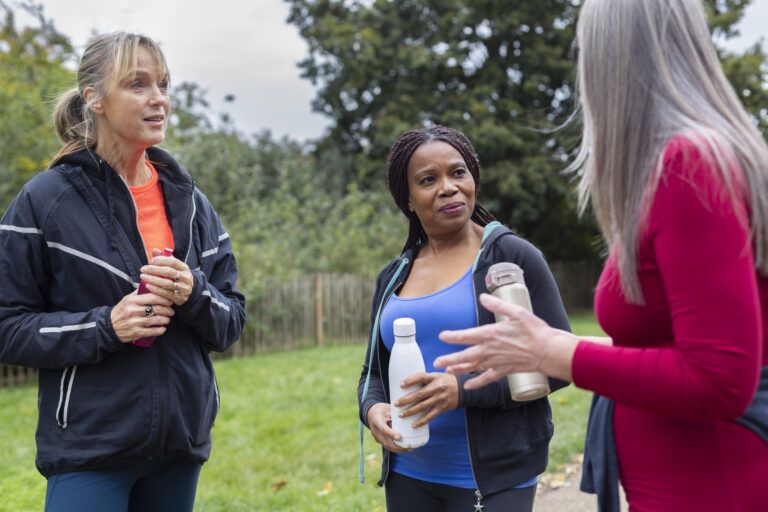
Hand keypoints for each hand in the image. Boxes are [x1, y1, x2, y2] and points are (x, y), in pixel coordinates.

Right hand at [110, 290, 174, 342]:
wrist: (109, 327)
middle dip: (167, 310)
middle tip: (171, 311)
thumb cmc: (121, 311)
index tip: (170, 301)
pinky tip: (163, 328)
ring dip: (166, 320)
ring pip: (156, 320)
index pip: (153, 297)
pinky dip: (160, 330)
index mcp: (132, 301)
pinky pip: (152, 331)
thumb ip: (138, 293)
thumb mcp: (127, 299)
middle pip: (157, 309)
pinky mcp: (136, 333)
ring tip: (167, 319)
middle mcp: (133, 311)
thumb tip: (151, 284)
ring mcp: (134, 322)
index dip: (164, 299)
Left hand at [140, 248, 194, 305]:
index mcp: (184, 268)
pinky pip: (166, 294)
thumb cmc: (177, 277)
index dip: (161, 260)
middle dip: (154, 270)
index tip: (150, 261)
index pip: (173, 262)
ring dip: (153, 280)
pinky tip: (147, 286)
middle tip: (143, 269)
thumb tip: (154, 250)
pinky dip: (156, 290)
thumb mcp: (174, 267)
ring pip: (167, 283)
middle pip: (169, 272)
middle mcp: (185, 278)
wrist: (189, 292)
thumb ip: (164, 258)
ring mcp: (183, 288)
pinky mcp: (179, 298)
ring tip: (143, 277)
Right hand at [366, 402, 411, 452]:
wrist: (371, 413)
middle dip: (397, 446)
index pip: (383, 429)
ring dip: (398, 449)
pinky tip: (405, 448)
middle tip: (409, 447)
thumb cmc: (382, 409)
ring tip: (409, 449)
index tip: (399, 437)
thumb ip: (396, 413)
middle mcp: (375, 431)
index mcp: (376, 420)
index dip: (390, 434)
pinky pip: (388, 446)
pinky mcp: (379, 441)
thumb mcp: (388, 408)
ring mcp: (376, 437)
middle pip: (386, 442)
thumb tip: (409, 416)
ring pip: (387, 446)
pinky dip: (396, 449)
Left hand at [394, 372, 458, 427]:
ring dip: (411, 411)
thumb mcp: (437, 375)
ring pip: (423, 406)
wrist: (462, 389)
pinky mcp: (442, 408)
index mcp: (434, 377)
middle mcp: (437, 388)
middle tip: (396, 403)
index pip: (420, 377)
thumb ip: (425, 379)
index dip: (410, 381)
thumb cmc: (446, 380)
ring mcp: (440, 399)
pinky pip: (430, 416)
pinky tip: (413, 425)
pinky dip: (421, 421)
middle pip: (419, 395)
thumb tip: (408, 382)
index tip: (400, 385)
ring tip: (401, 415)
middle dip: (406, 400)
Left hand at [434, 293, 577, 387]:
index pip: (466, 336)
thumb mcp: (516, 312)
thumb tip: (483, 297)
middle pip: (465, 356)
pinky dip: (477, 383)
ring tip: (447, 371)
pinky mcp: (504, 370)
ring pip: (473, 367)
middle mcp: (490, 349)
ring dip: (459, 369)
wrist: (548, 351)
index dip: (452, 336)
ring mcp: (496, 362)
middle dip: (449, 359)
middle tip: (436, 362)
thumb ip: (498, 305)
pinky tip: (468, 385)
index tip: (442, 336)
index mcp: (491, 334)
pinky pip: (487, 378)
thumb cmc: (534, 330)